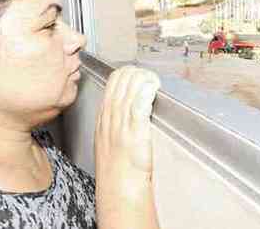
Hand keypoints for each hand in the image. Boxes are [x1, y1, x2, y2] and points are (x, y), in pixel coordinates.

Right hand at [95, 66, 160, 228]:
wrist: (120, 185)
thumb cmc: (118, 166)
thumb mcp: (108, 138)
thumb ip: (115, 120)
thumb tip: (127, 105)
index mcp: (104, 115)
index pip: (113, 80)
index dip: (128, 73)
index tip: (140, 75)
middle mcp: (111, 114)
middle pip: (122, 79)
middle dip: (139, 72)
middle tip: (151, 78)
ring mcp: (122, 121)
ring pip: (131, 86)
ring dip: (146, 78)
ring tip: (155, 82)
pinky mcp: (135, 128)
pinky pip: (139, 100)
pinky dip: (148, 89)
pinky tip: (154, 88)